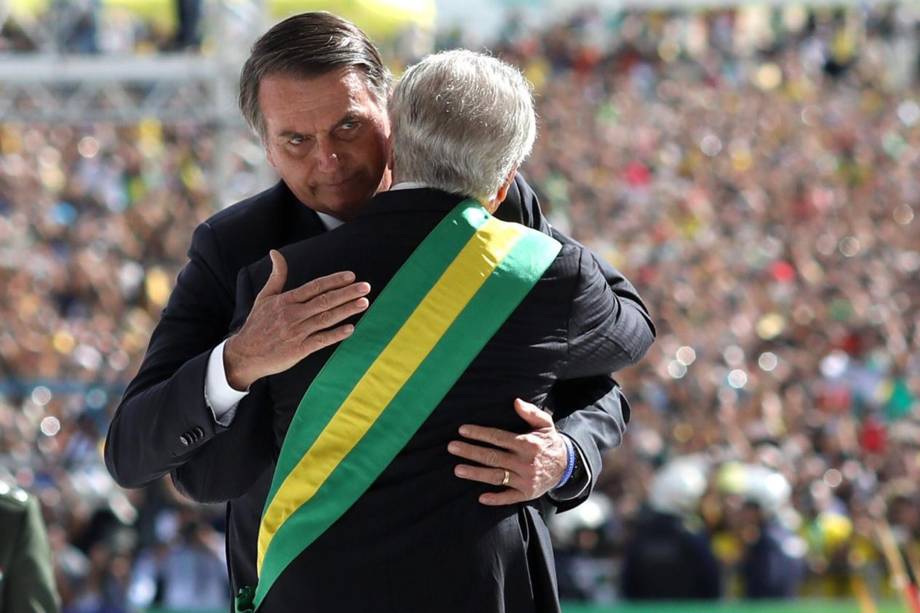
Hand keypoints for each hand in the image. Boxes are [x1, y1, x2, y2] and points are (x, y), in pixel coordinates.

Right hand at [224, 250, 369, 388]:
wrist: (244, 354)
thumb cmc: (257, 324)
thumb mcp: (264, 297)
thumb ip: (276, 275)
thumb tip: (275, 252)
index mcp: (286, 300)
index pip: (314, 287)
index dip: (333, 281)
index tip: (351, 276)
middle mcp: (292, 314)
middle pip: (324, 301)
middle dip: (347, 293)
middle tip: (366, 287)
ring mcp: (296, 332)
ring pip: (325, 318)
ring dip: (346, 310)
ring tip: (364, 303)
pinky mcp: (298, 350)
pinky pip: (320, 340)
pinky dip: (335, 334)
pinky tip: (350, 329)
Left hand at [448, 398, 567, 505]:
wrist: (567, 467)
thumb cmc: (549, 442)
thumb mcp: (545, 424)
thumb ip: (531, 412)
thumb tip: (516, 401)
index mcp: (528, 444)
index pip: (498, 437)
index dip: (480, 434)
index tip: (462, 430)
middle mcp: (525, 462)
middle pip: (493, 457)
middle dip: (471, 452)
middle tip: (452, 447)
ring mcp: (525, 480)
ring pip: (496, 477)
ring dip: (476, 474)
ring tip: (457, 469)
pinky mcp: (526, 493)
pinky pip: (509, 497)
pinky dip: (496, 499)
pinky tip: (481, 498)